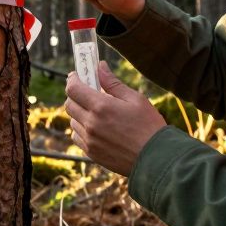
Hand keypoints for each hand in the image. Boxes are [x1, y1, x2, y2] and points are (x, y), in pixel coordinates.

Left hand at [64, 61, 166, 176]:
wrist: (155, 159)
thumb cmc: (149, 126)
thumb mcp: (135, 99)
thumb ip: (113, 83)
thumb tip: (100, 67)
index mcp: (101, 107)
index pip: (73, 89)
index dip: (73, 79)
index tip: (76, 75)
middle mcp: (91, 123)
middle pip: (69, 104)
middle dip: (75, 95)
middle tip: (88, 92)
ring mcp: (89, 140)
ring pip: (73, 121)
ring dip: (80, 113)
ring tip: (97, 112)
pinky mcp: (91, 153)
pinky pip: (78, 137)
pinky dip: (82, 129)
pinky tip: (97, 128)